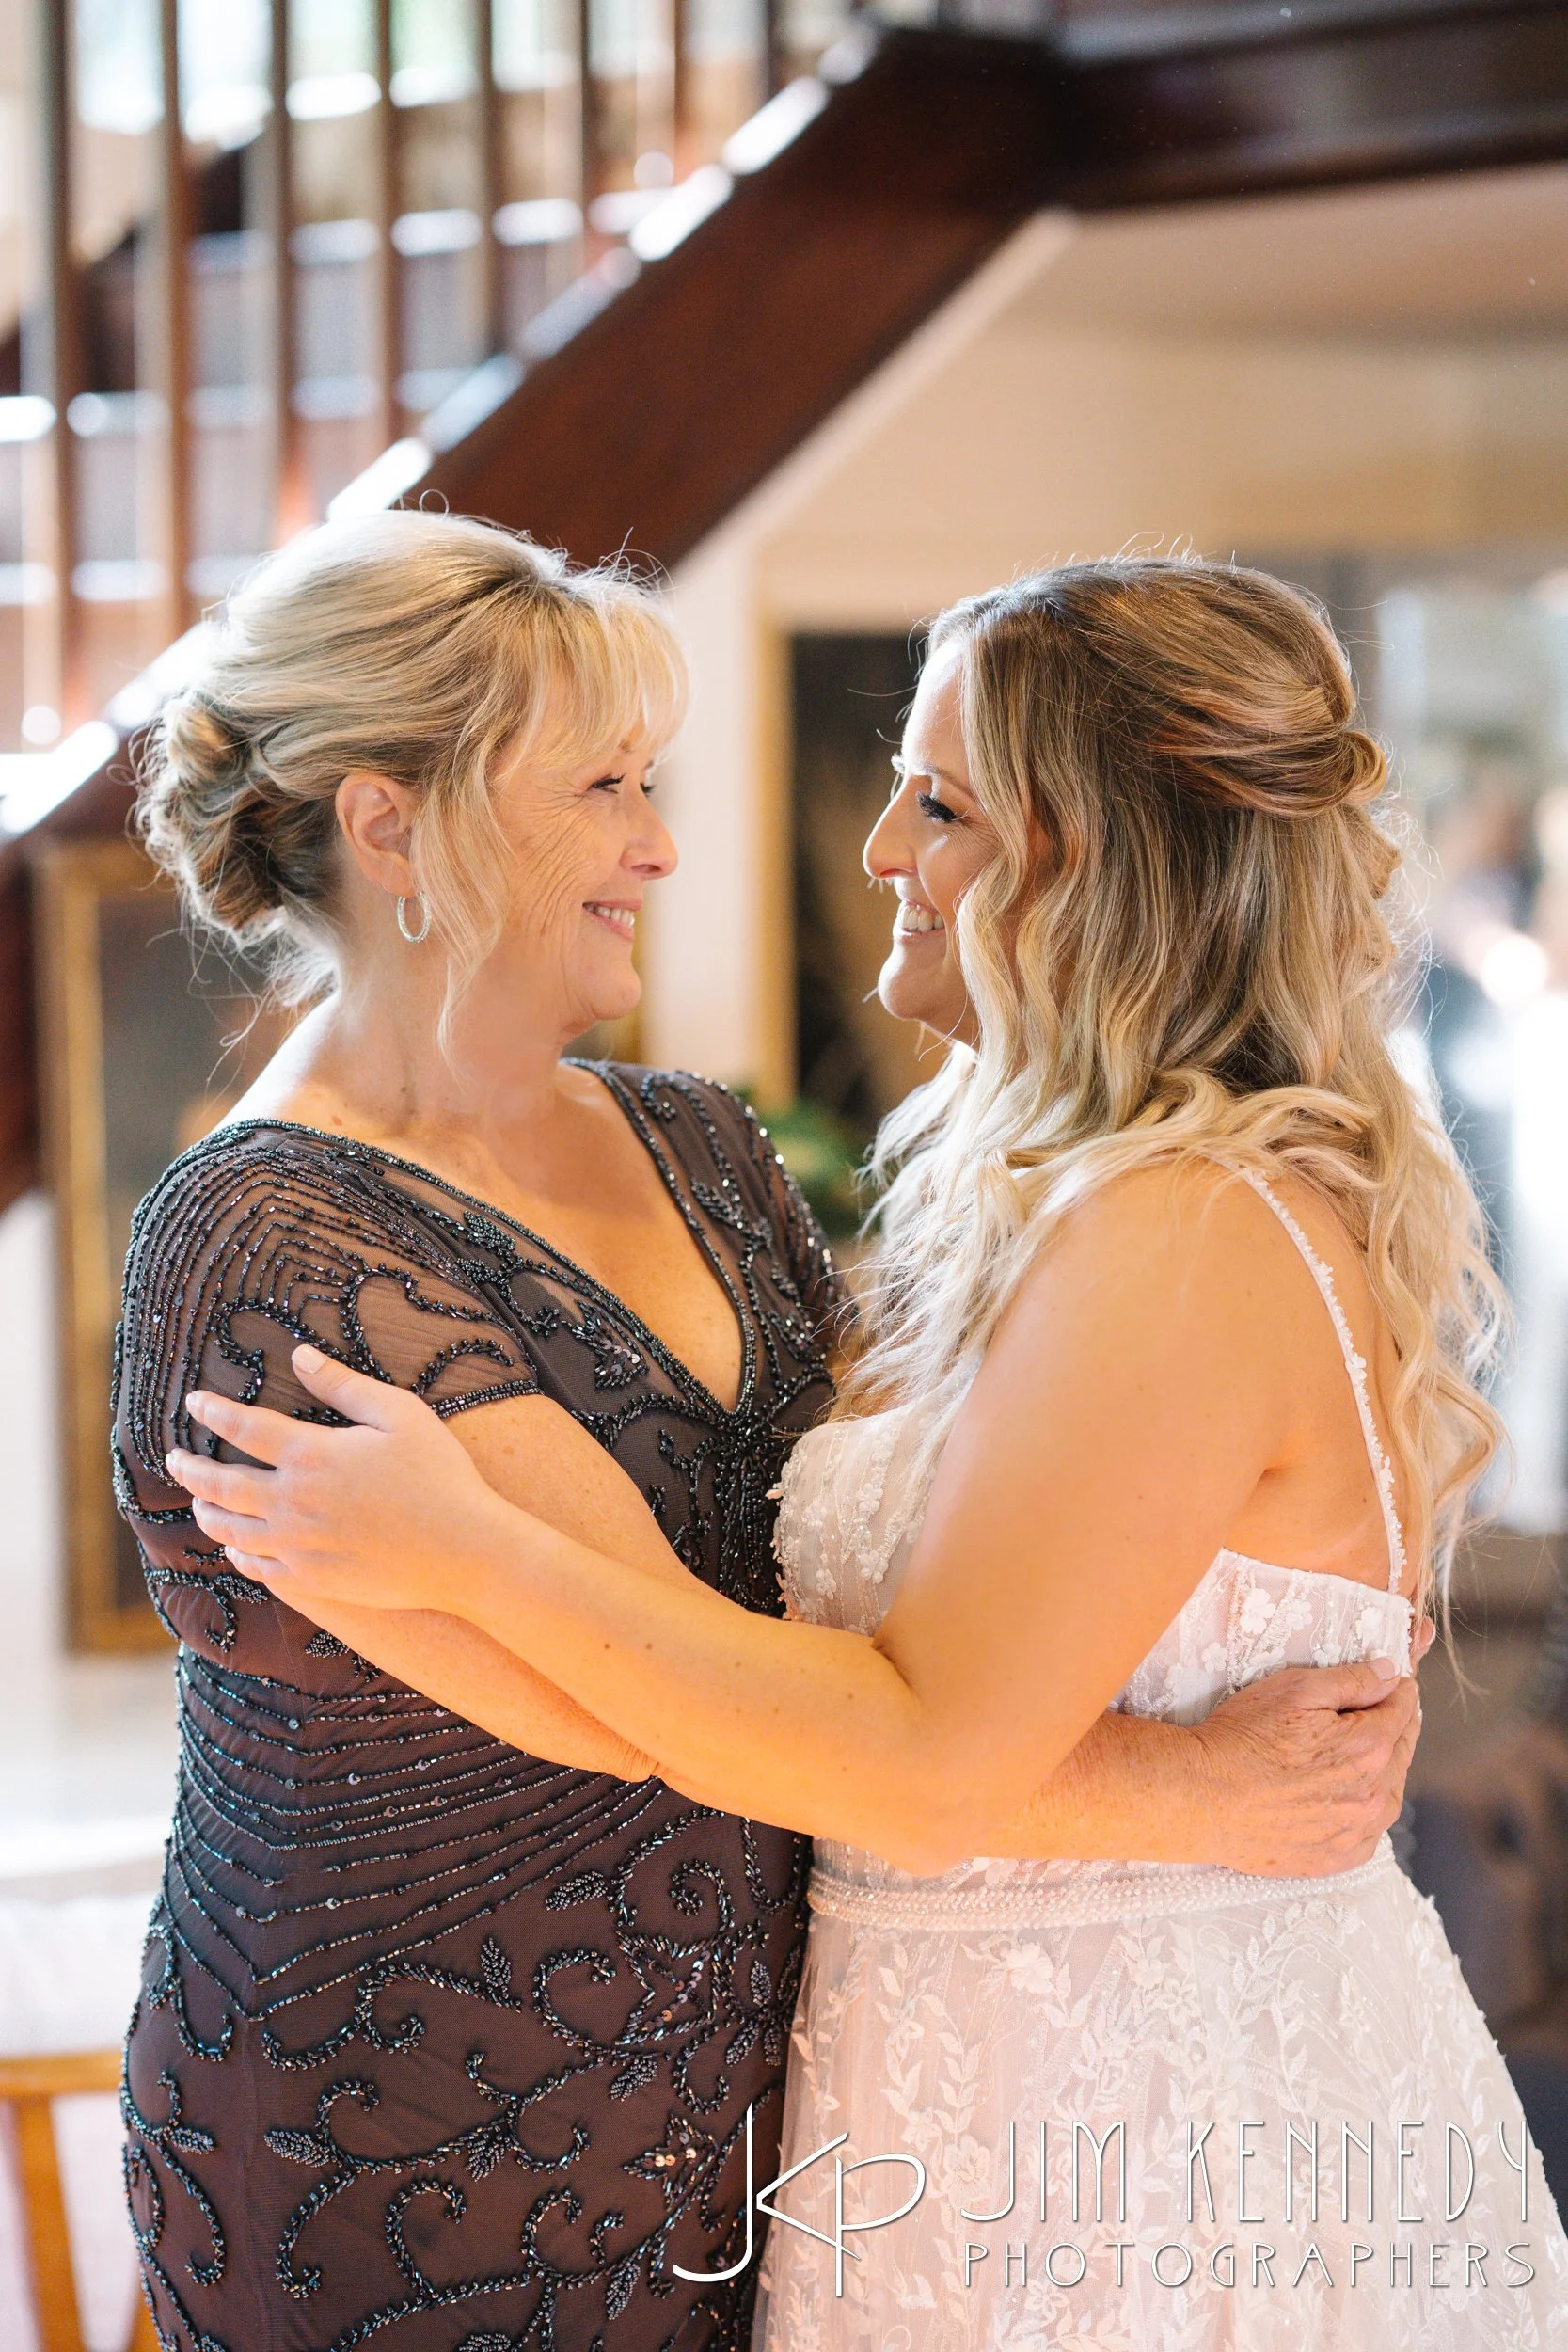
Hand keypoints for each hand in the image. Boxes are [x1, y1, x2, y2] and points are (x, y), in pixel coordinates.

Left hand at [166, 1346, 502, 1615]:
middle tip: (174, 1459)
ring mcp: (298, 1545)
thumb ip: (344, 1385)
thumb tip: (301, 1356)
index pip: (244, 1428)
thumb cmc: (439, 1475)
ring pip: (231, 1529)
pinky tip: (237, 1545)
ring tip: (199, 1500)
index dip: (213, 1412)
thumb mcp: (399, 1414)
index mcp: (312, 1455)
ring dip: (207, 1511)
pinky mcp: (311, 1579)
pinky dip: (238, 1551)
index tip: (193, 1403)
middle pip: (222, 1484)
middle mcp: (293, 1502)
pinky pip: (257, 1565)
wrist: (463, 1551)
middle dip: (190, 1469)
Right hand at [1193, 1634, 1429, 1876]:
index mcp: (1370, 1747)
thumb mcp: (1295, 1689)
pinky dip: (1363, 1810)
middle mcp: (1373, 1795)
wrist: (1201, 1798)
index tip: (1390, 1682)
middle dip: (1392, 1727)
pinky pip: (1368, 1831)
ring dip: (1382, 1770)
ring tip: (1353, 1753)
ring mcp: (1356, 1832)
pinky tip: (1340, 1795)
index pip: (1404, 1710)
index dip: (1396, 1689)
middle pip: (1402, 1751)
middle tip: (1372, 1712)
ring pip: (1390, 1793)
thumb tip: (1392, 1675)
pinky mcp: (1336, 1857)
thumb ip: (1353, 1680)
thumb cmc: (1242, 1739)